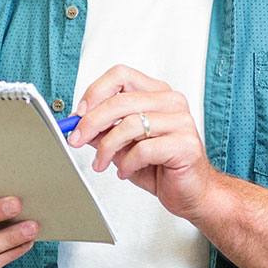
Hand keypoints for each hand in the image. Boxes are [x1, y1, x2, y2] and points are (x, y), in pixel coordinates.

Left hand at [67, 64, 215, 221]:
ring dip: (107, 147)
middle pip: (120, 101)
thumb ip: (104, 131)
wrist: (191, 192)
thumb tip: (78, 123)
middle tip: (76, 139)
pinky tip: (125, 171)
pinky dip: (127, 163)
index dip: (95, 92)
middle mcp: (171, 102)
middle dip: (90, 122)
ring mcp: (181, 121)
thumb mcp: (124, 145)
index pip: (120, 75)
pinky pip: (143, 149)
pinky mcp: (185, 144)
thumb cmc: (162, 166)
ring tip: (102, 163)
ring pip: (129, 125)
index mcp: (156, 94)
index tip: (79, 114)